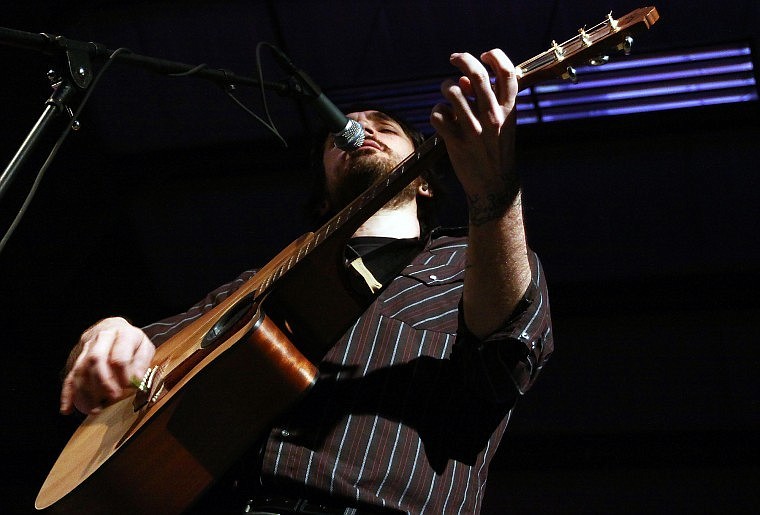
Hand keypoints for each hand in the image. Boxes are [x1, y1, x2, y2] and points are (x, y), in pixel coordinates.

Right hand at [60, 317, 154, 414]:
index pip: (120, 354)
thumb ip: (141, 363)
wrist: (112, 327)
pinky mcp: (76, 358)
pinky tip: (67, 409)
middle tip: (112, 397)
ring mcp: (86, 347)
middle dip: (103, 381)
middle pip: (96, 359)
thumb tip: (136, 380)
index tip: (128, 386)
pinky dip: (67, 394)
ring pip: (81, 369)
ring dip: (85, 391)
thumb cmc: (131, 342)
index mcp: (122, 333)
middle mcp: (102, 337)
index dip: (123, 373)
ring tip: (94, 409)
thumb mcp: (144, 347)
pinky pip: (70, 376)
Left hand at [430, 49, 519, 225]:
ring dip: (445, 87)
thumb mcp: (502, 124)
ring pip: (452, 90)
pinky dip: (436, 111)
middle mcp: (492, 117)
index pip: (507, 73)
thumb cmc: (496, 150)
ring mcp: (474, 129)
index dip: (495, 56)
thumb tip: (464, 78)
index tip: (485, 54)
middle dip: (463, 59)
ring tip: (446, 95)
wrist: (494, 186)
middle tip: (454, 57)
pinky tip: (442, 118)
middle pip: (476, 75)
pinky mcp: (456, 142)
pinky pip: (438, 114)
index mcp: (508, 110)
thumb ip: (487, 100)